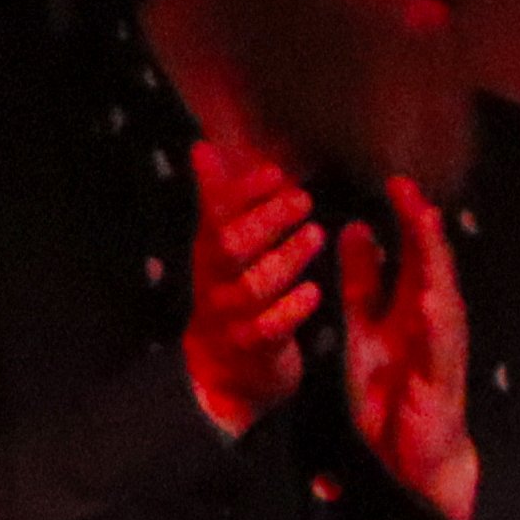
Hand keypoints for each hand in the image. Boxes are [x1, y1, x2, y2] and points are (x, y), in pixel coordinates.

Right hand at [180, 136, 324, 434]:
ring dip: (285, 258)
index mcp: (210, 253)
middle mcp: (216, 282)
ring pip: (253, 286)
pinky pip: (270, 329)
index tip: (275, 173)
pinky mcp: (253, 349)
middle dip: (265, 220)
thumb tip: (203, 148)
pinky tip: (315, 292)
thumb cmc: (231, 296)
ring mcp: (231, 317)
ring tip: (316, 235)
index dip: (243, 193)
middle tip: (303, 199)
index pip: (217, 215)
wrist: (221, 371)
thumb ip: (219, 200)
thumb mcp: (222, 248)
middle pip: (230, 246)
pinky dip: (292, 309)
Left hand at [337, 174, 481, 519]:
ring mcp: (441, 351)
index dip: (406, 220)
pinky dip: (436, 323)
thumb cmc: (392, 392)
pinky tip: (430, 299)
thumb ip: (364, 281)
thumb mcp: (366, 326)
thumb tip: (357, 230)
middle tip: (409, 189)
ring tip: (426, 228)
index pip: (413, 254)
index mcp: (412, 307)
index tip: (394, 183)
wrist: (411, 457)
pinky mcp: (440, 382)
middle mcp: (433, 323)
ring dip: (435, 264)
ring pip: (442, 297)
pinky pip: (438, 349)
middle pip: (432, 267)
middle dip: (422, 228)